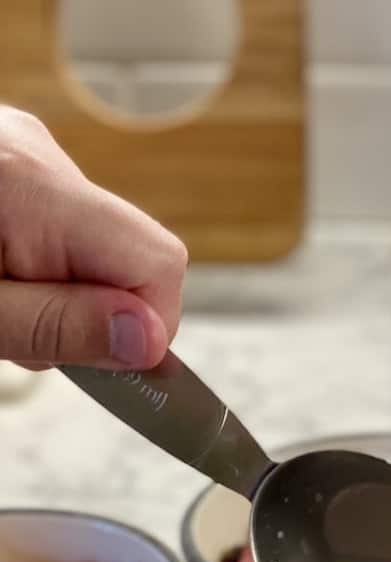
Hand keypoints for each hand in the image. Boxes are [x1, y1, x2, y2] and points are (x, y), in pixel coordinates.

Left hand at [0, 107, 187, 369]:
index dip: (146, 326)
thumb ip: (56, 326)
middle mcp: (39, 157)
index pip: (159, 264)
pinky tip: (0, 276)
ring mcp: (28, 155)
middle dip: (94, 314)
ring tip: (1, 303)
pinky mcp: (17, 163)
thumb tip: (149, 341)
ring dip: (65, 295)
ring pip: (100, 250)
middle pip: (134, 258)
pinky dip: (43, 268)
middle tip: (19, 333)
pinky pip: (65, 231)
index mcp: (33, 188)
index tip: (100, 361)